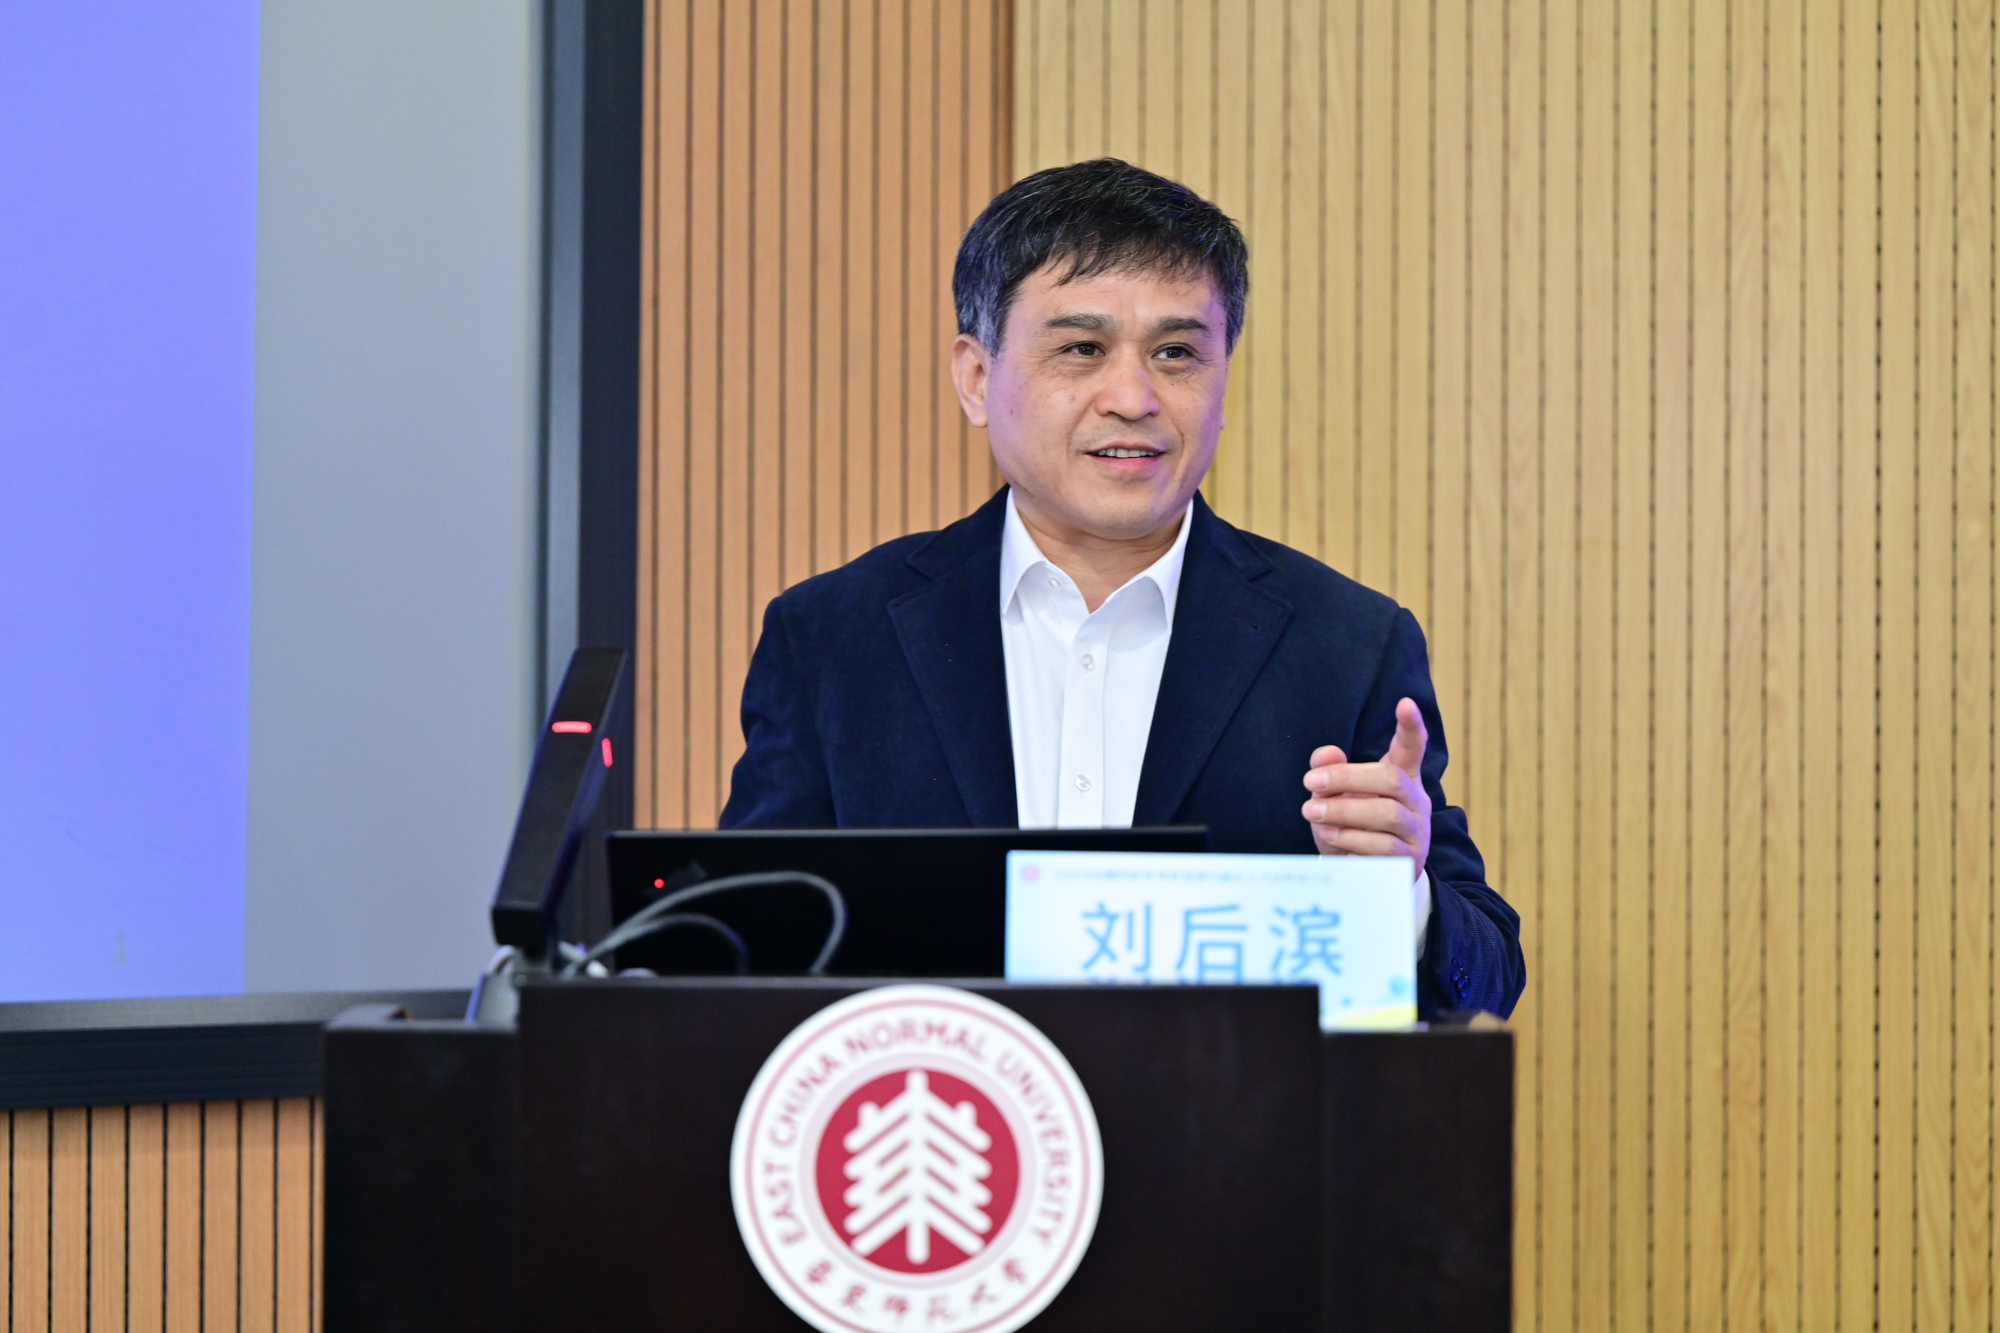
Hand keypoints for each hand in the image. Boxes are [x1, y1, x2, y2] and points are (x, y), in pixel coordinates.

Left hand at [1300, 698, 1431, 878]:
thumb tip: (1324, 757)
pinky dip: (1352, 840)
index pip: (1411, 747)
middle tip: (1311, 782)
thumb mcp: (1336, 796)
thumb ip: (1330, 772)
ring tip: (1312, 813)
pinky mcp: (1410, 860)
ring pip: (1388, 814)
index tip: (1405, 702)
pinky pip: (1383, 847)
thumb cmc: (1352, 825)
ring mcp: (1417, 831)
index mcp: (1402, 776)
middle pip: (1391, 779)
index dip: (1411, 725)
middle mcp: (1415, 800)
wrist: (1367, 874)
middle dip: (1347, 778)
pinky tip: (1330, 837)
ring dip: (1344, 812)